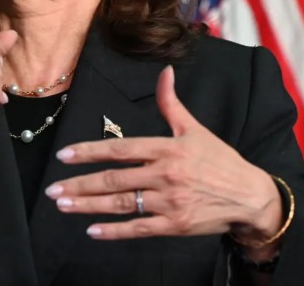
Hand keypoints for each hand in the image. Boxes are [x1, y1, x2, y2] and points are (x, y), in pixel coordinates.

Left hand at [45, 66, 282, 244]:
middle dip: (79, 184)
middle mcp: (165, 175)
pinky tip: (92, 230)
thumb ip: (171, 103)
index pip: (120, 149)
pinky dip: (114, 231)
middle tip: (52, 190)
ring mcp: (169, 202)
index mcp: (166, 149)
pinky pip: (138, 228)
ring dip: (88, 206)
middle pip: (114, 180)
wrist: (250, 196)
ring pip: (121, 204)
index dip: (90, 152)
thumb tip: (164, 72)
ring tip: (64, 206)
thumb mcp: (195, 129)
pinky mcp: (175, 225)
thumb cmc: (220, 161)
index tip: (64, 156)